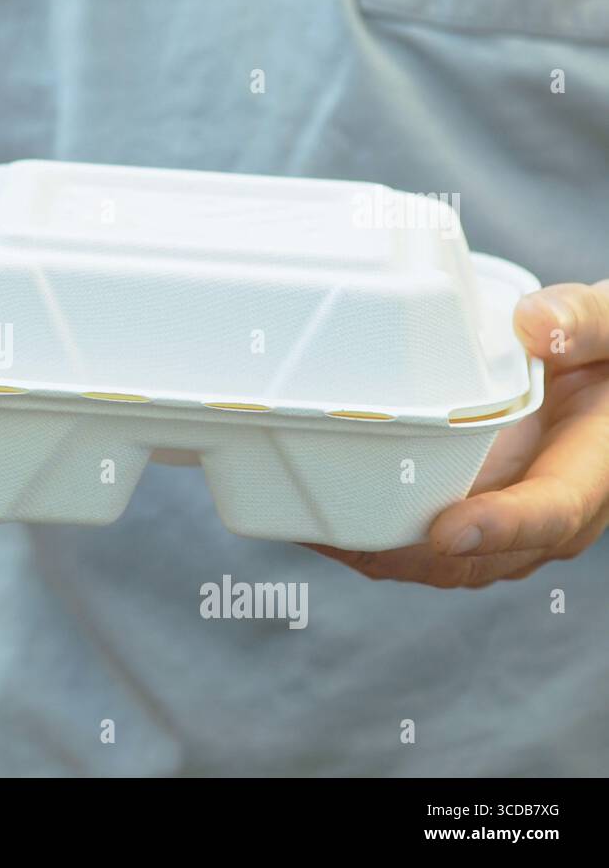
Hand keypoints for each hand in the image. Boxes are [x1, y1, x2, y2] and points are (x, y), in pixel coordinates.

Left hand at [308, 280, 608, 587]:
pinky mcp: (474, 516)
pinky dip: (369, 540)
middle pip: (475, 557)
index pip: (550, 510)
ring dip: (375, 553)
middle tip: (331, 529)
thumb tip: (534, 325)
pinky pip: (420, 547)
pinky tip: (315, 518)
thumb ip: (584, 322)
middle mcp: (552, 514)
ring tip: (307, 525)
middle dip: (403, 552)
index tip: (447, 530)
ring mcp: (508, 525)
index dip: (499, 527)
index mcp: (594, 469)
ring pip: (438, 563)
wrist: (606, 383)